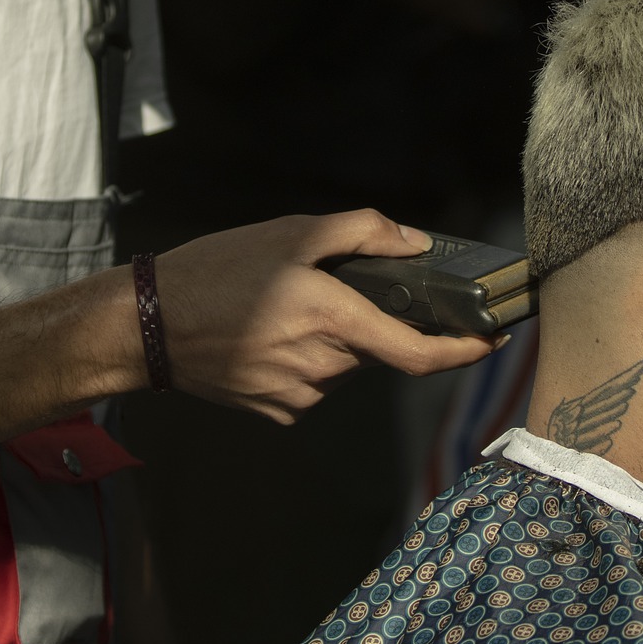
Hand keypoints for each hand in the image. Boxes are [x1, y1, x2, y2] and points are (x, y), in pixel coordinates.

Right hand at [152, 208, 501, 424]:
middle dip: (368, 321)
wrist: (148, 325)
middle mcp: (324, 367)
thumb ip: (362, 232)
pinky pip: (313, 385)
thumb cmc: (217, 271)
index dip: (465, 352)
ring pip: (344, 366)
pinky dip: (305, 360)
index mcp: (333, 320)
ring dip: (332, 340)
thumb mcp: (290, 231)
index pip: (419, 354)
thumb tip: (416, 241)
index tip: (494, 342)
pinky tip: (265, 338)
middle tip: (322, 291)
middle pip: (376, 348)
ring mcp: (301, 396)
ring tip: (278, 310)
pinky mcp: (278, 412)